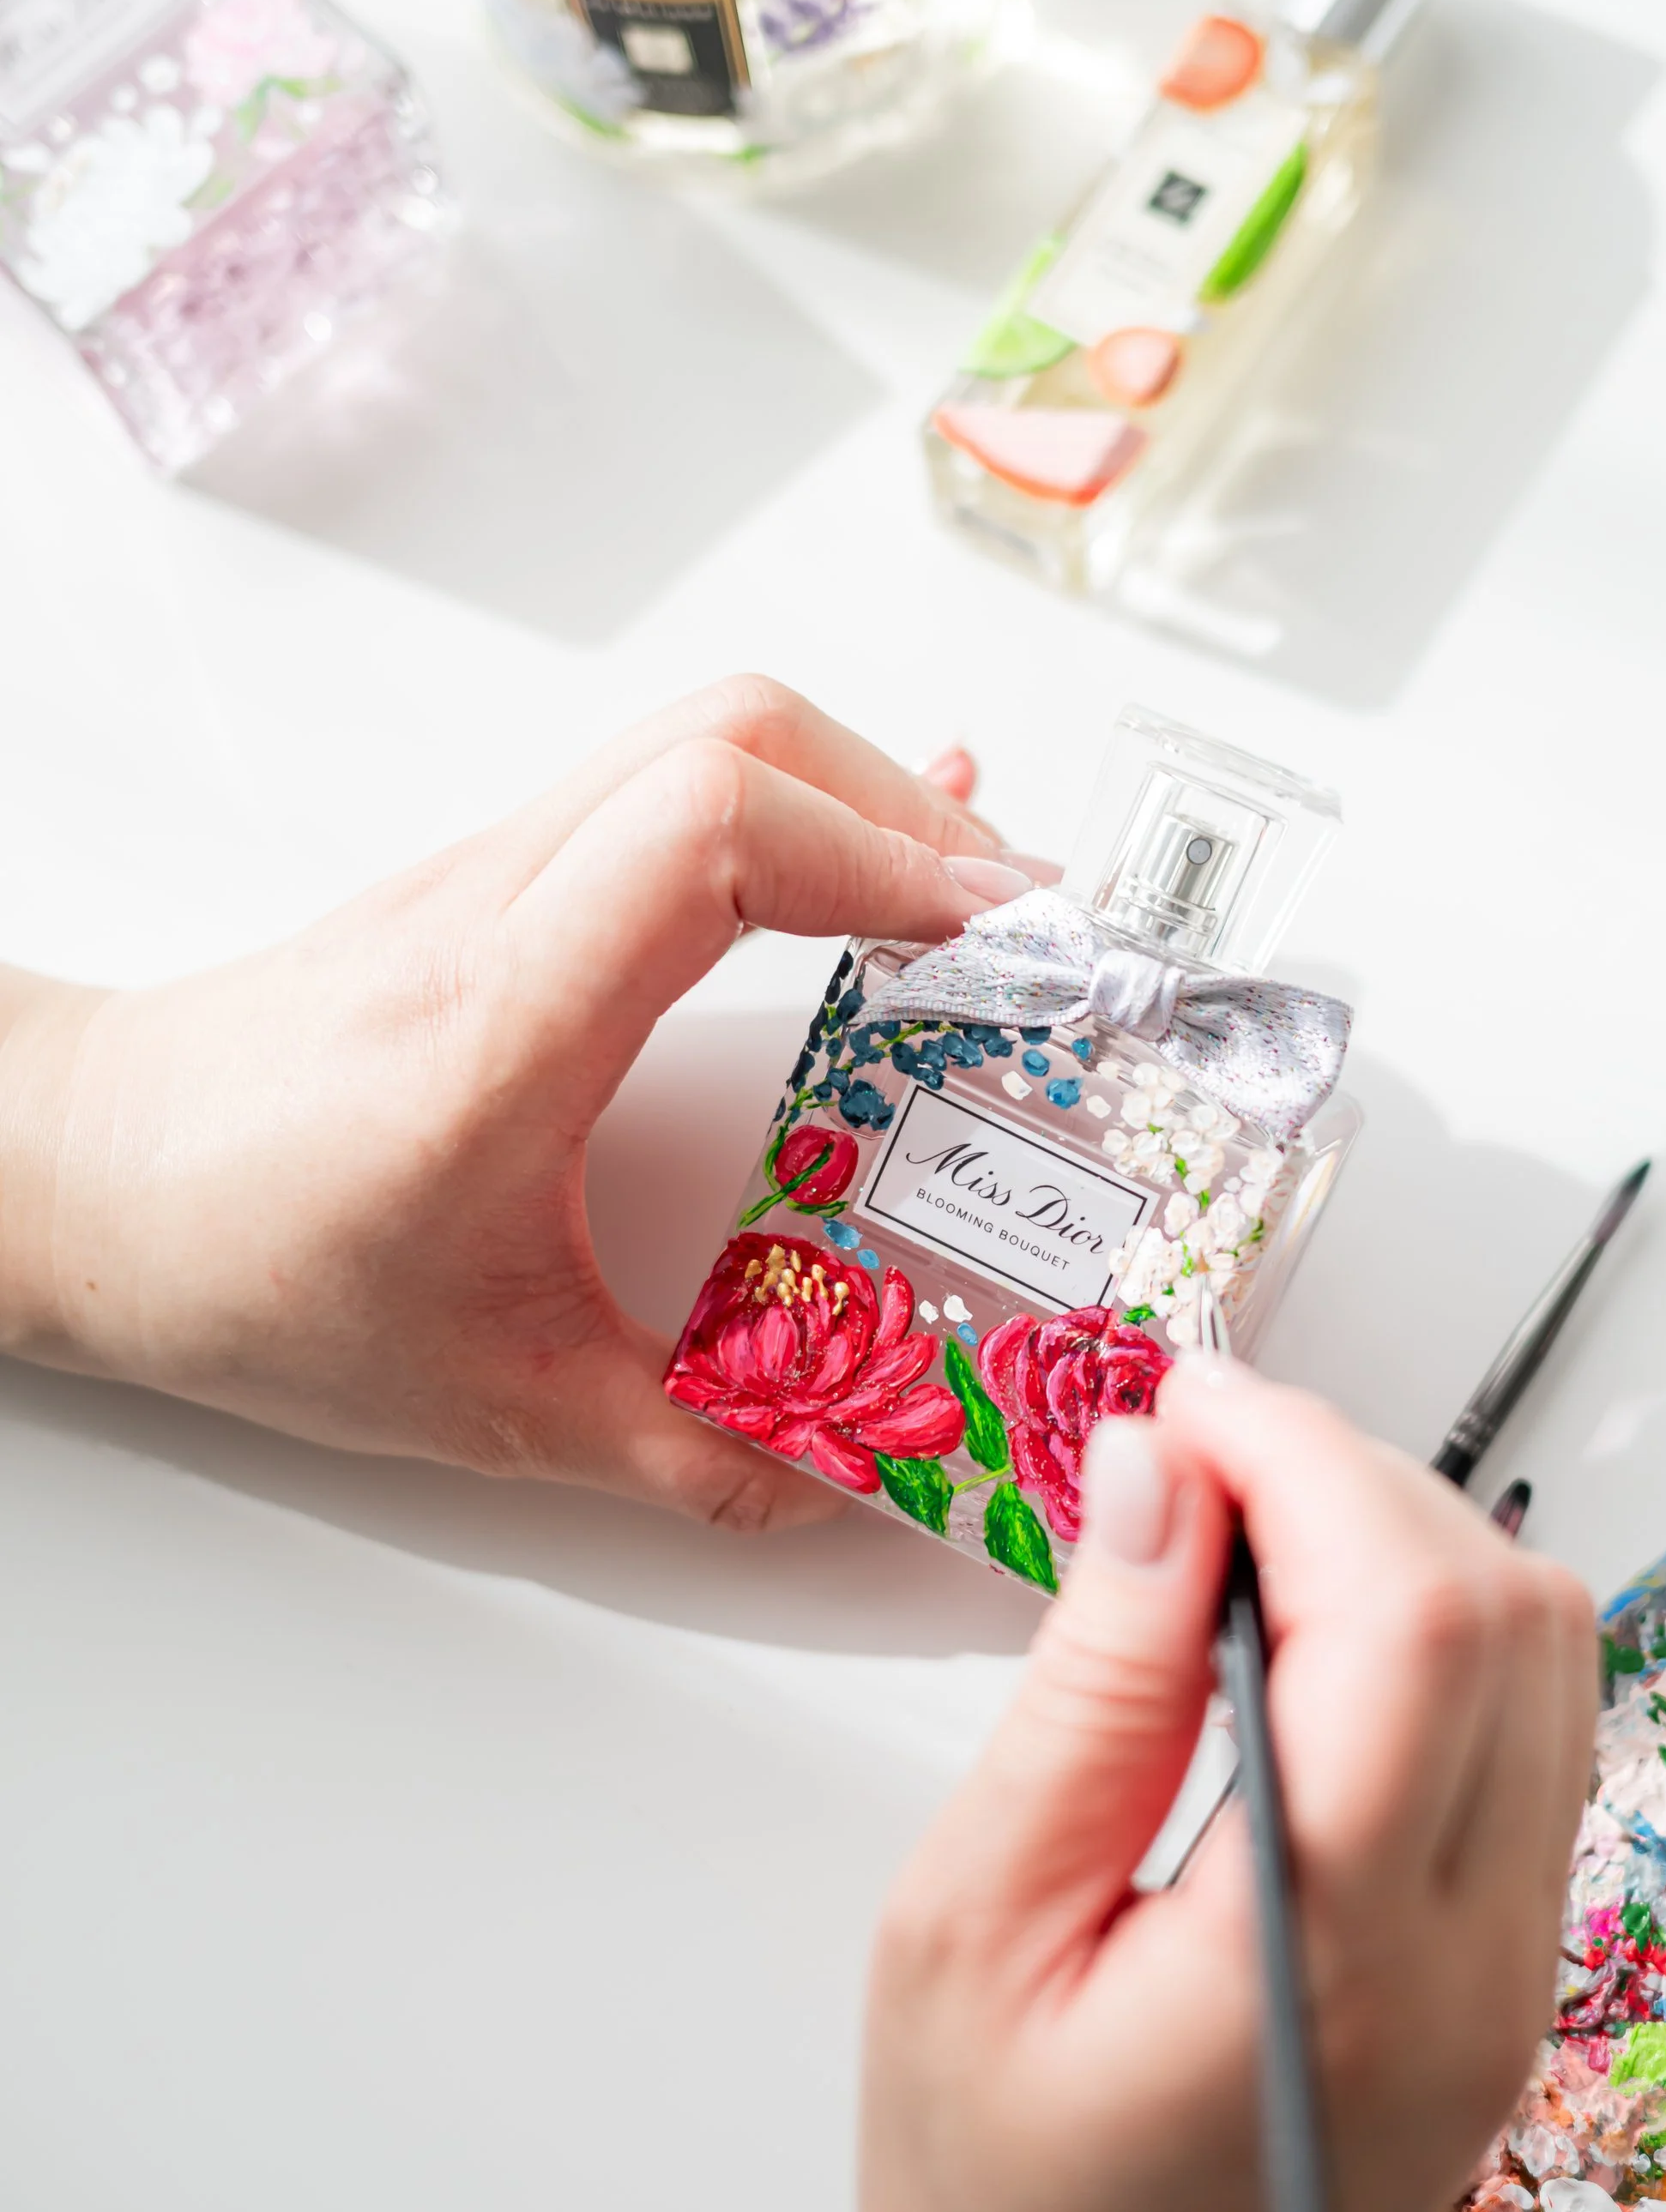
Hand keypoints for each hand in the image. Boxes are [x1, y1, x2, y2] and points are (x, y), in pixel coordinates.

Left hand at [0, 678, 1029, 1523]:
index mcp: (498, 1024)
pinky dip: (796, 804)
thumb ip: (691, 1454)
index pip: (712, 829)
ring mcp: (491, 867)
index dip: (885, 858)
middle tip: (1024, 932)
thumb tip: (849, 1474)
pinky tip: (868, 857)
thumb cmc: (241, 1264)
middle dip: (916, 816)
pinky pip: (667, 778)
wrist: (81, 1179)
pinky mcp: (495, 875)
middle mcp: (495, 906)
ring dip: (864, 799)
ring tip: (977, 906)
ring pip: (709, 737)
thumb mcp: (492, 1399)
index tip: (998, 945)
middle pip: (739, 742)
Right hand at [859, 1362, 1595, 2211]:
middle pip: (1509, 1610)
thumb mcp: (968, 1937)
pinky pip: (1529, 1731)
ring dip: (1402, 1540)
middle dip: (1354, 1475)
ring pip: (1549, 1654)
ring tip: (1229, 1531)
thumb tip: (1154, 1477)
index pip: (1407, 1616)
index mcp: (1330, 1953)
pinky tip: (1294, 1630)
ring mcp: (1519, 1967)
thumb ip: (1086, 1691)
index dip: (1306, 1459)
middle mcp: (1473, 1954)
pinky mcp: (1512, 1970)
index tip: (1180, 1403)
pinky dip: (1431, 1628)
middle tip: (1188, 1455)